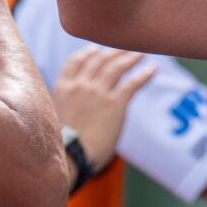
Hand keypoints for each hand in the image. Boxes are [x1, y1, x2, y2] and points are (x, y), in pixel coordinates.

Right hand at [52, 47, 156, 171]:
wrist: (70, 157)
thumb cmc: (61, 145)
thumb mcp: (55, 118)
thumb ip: (66, 105)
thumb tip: (76, 109)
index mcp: (63, 88)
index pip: (75, 62)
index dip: (87, 53)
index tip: (96, 49)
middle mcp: (80, 86)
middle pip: (99, 60)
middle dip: (114, 52)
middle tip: (125, 48)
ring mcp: (98, 93)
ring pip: (117, 67)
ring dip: (130, 57)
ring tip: (140, 53)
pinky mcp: (115, 103)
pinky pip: (132, 83)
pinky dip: (144, 74)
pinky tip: (152, 69)